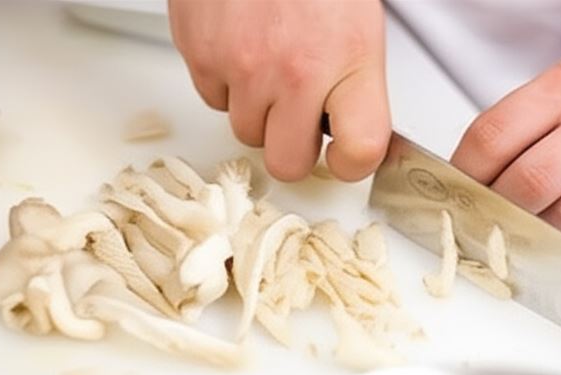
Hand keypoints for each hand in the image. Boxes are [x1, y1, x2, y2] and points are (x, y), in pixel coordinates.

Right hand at [169, 0, 390, 181]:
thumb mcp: (359, 25)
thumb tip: (352, 135)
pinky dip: (225, 80)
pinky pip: (213, 97)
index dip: (351, 163)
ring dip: (257, 109)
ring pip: (246, 131)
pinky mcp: (200, 53)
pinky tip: (241, 43)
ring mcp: (242, 66)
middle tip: (300, 115)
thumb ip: (356, 85)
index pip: (360, 153)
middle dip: (293, 146)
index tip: (345, 155)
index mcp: (349, 61)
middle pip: (288, 163)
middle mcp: (295, 72)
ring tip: (269, 62)